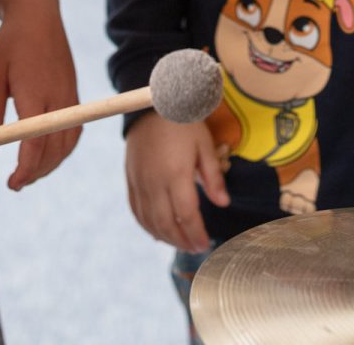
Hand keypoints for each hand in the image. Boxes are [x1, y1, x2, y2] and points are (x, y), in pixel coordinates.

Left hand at [0, 0, 79, 190]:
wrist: (38, 13)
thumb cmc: (11, 42)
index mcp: (35, 93)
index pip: (35, 143)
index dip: (26, 168)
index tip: (12, 182)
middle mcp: (59, 98)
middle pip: (55, 149)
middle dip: (37, 172)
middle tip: (17, 183)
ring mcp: (71, 96)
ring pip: (68, 143)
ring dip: (51, 163)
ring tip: (30, 173)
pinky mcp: (74, 93)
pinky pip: (74, 131)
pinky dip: (63, 148)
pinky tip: (48, 154)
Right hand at [125, 111, 229, 253]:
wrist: (150, 105)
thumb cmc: (183, 123)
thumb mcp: (204, 144)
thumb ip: (213, 176)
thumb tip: (223, 204)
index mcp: (175, 173)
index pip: (186, 215)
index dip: (196, 234)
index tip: (206, 244)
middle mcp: (154, 182)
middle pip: (166, 223)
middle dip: (182, 241)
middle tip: (196, 249)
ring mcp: (139, 182)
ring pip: (149, 221)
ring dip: (166, 237)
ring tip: (181, 243)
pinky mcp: (130, 179)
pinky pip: (136, 210)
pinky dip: (147, 225)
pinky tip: (159, 232)